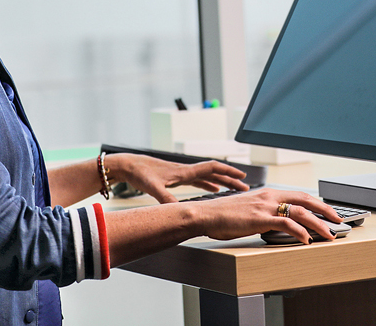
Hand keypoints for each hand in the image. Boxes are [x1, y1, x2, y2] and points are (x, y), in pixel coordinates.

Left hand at [110, 154, 248, 203]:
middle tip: (245, 186)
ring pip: (208, 176)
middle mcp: (186, 171)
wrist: (129, 165)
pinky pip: (199, 180)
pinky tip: (212, 189)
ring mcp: (182, 173)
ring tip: (233, 188)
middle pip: (214, 173)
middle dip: (230, 179)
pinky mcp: (177, 177)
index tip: (242, 176)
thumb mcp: (153, 187)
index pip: (212, 168)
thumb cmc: (140, 173)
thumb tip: (176, 210)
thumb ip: (165, 198)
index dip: (228, 172)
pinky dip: (209, 184)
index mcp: (185, 172)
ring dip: (222, 182)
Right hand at [188, 188, 341, 244]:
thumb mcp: (247, 211)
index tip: (328, 211)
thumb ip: (263, 214)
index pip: (299, 195)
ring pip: (301, 212)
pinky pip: (286, 223)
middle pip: (306, 200)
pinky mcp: (260, 218)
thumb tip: (275, 223)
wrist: (205, 215)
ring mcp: (265, 206)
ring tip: (329, 234)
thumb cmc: (222, 216)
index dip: (316, 202)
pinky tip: (307, 240)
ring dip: (318, 224)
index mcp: (268, 193)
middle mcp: (270, 196)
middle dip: (325, 210)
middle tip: (339, 219)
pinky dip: (300, 232)